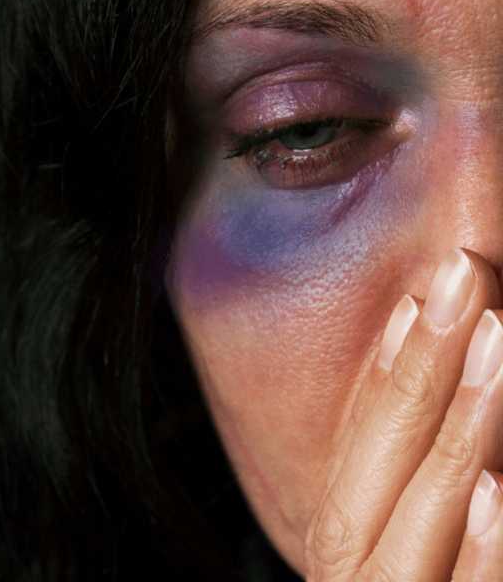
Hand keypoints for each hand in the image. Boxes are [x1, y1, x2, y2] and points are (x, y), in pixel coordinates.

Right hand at [304, 248, 502, 580]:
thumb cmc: (413, 574)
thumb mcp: (389, 523)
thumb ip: (403, 456)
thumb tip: (418, 346)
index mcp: (341, 528)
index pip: (362, 431)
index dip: (392, 356)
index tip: (429, 288)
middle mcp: (352, 568)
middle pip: (383, 457)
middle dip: (422, 365)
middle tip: (462, 278)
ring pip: (417, 516)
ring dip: (459, 429)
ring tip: (494, 340)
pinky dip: (478, 552)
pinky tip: (497, 493)